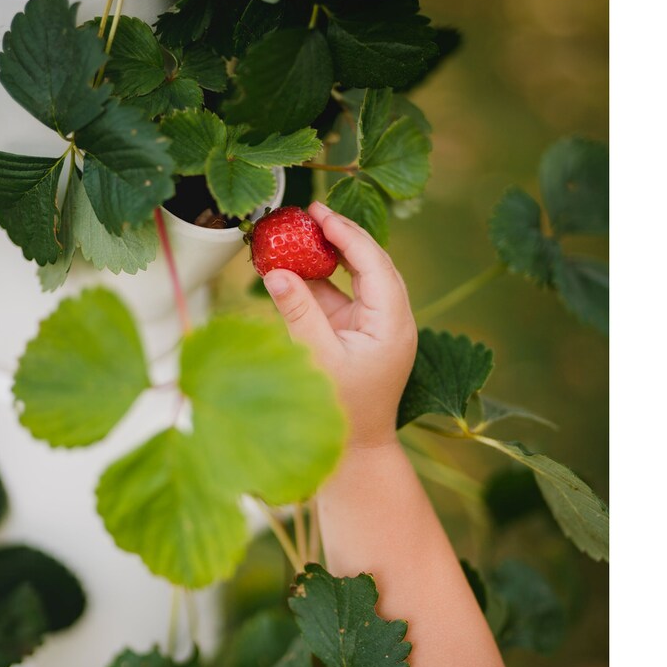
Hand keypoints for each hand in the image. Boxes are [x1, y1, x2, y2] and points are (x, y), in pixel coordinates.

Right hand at [261, 201, 417, 449]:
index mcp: (392, 324)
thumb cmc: (341, 412)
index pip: (375, 265)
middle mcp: (391, 320)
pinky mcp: (358, 335)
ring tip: (296, 234)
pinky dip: (318, 283)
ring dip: (327, 258)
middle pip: (371, 264)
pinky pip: (340, 299)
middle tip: (310, 213)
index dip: (348, 234)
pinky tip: (292, 268)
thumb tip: (274, 271)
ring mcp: (375, 327)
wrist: (355, 453)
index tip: (319, 213)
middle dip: (341, 237)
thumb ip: (297, 312)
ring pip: (356, 279)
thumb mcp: (316, 359)